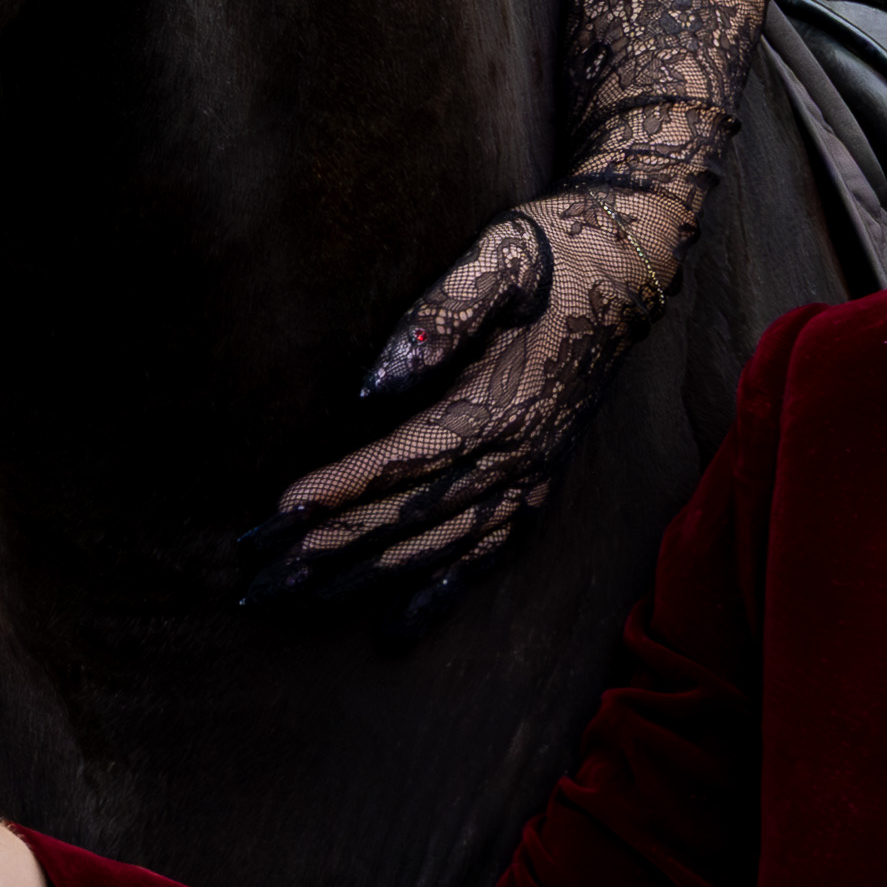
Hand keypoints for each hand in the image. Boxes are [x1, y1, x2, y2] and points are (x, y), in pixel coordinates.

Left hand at [242, 168, 678, 621]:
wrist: (622, 274)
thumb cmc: (548, 257)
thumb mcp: (500, 260)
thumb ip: (440, 315)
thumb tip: (374, 382)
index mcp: (500, 404)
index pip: (404, 458)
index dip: (340, 489)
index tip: (279, 513)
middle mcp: (517, 457)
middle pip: (410, 517)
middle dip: (332, 551)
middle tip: (265, 582)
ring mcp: (530, 480)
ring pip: (439, 548)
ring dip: (368, 580)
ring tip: (302, 604)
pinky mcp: (537, 488)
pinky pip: (485, 556)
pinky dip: (439, 594)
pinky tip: (396, 629)